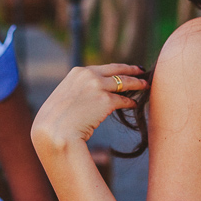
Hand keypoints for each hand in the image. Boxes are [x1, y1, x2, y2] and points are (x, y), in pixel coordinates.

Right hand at [32, 64, 147, 153]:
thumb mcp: (62, 97)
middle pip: (117, 70)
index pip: (102, 68)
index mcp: (77, 73)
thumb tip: (87, 95)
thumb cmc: (55, 121)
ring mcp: (98, 87)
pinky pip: (123, 100)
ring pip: (124, 83)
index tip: (124, 69)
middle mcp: (88, 75)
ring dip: (137, 84)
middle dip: (131, 70)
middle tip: (141, 70)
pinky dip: (130, 102)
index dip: (116, 69)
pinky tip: (134, 104)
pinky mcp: (106, 101)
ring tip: (145, 85)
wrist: (55, 132)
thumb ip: (76, 91)